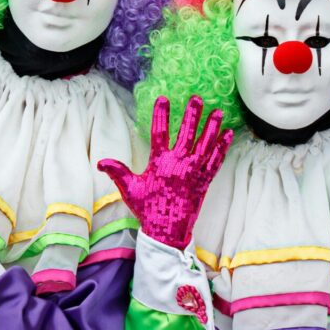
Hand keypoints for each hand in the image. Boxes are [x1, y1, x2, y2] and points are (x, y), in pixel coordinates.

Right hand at [98, 96, 232, 249]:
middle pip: (187, 133)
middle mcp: (179, 164)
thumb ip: (117, 173)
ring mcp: (194, 171)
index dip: (161, 115)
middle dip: (192, 114)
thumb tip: (101, 162)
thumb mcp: (130, 190)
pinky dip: (223, 147)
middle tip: (197, 99)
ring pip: (205, 144)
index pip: (159, 132)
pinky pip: (216, 161)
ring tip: (218, 112)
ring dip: (212, 127)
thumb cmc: (148, 209)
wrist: (167, 230)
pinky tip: (228, 135)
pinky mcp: (204, 181)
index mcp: (160, 163)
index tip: (164, 99)